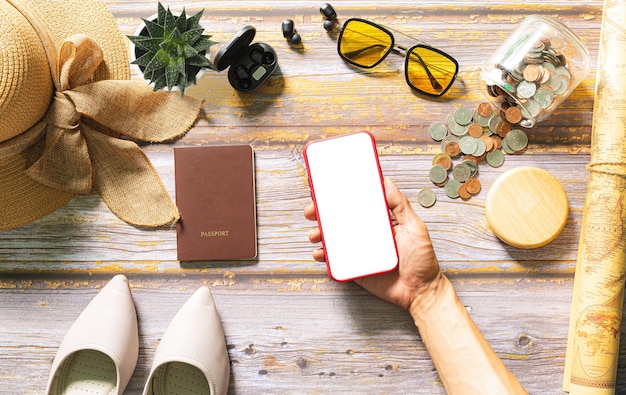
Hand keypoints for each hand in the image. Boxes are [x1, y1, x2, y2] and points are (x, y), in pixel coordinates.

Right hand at [304, 177, 442, 310]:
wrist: (421, 293)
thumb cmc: (422, 260)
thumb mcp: (414, 227)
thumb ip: (400, 205)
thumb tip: (386, 181)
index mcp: (380, 221)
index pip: (356, 205)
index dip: (340, 197)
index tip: (325, 189)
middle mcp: (367, 234)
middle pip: (340, 220)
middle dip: (322, 214)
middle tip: (312, 211)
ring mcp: (360, 252)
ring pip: (333, 239)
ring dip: (319, 234)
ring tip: (315, 234)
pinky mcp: (355, 269)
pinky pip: (335, 261)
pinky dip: (324, 256)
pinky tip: (319, 252)